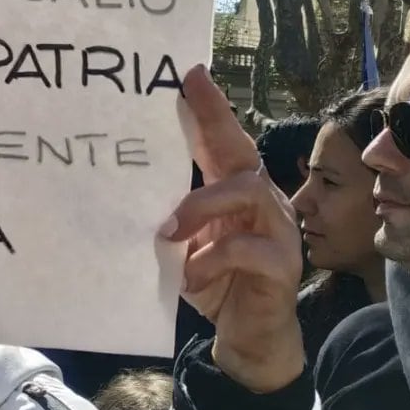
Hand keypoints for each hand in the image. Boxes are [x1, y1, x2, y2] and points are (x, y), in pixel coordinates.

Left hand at [160, 65, 305, 391]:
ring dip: (200, 209)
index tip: (190, 74)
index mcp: (234, 193)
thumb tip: (127, 186)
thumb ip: (172, 213)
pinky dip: (212, 260)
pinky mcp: (283, 265)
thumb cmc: (214, 281)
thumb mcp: (185, 243)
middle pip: (243, 154)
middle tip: (182, 105)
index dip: (210, 109)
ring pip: (247, 193)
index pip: (224, 141)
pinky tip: (190, 277)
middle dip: (215, 124)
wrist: (248, 336)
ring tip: (168, 234)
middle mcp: (262, 202)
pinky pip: (249, 249)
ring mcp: (278, 232)